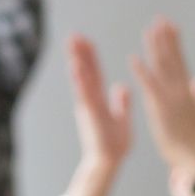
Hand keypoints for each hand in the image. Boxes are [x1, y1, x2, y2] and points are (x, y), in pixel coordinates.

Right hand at [69, 35, 132, 170]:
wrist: (109, 161)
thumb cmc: (115, 144)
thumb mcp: (122, 118)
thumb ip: (121, 102)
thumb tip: (122, 87)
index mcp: (99, 100)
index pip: (95, 73)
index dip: (91, 57)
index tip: (86, 40)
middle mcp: (91, 100)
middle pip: (85, 72)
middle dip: (80, 53)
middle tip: (73, 34)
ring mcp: (88, 106)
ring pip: (82, 79)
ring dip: (77, 61)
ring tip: (72, 44)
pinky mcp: (89, 114)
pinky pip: (84, 94)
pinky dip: (79, 80)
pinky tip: (75, 66)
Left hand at [127, 17, 194, 192]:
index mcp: (187, 92)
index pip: (180, 61)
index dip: (175, 43)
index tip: (171, 25)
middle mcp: (181, 91)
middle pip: (172, 59)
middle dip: (166, 39)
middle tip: (160, 19)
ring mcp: (172, 99)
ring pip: (163, 68)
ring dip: (156, 48)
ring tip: (150, 29)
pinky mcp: (162, 110)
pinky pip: (150, 88)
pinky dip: (142, 72)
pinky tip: (134, 59)